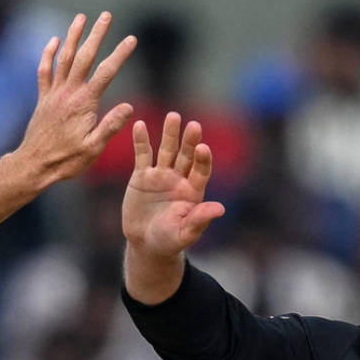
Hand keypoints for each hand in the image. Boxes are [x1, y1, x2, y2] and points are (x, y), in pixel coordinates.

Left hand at [14, 12, 135, 185]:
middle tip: (106, 16)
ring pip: (64, 58)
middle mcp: (68, 93)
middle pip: (85, 57)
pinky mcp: (44, 98)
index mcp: (84, 104)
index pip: (106, 73)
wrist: (34, 165)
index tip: (131, 39)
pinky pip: (45, 70)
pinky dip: (49, 53)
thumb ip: (110, 126)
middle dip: (96, 34)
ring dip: (73, 36)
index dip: (119, 54)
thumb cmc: (66, 161)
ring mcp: (54, 93)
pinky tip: (55, 40)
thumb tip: (129, 107)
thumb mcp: (93, 149)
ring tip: (81, 18)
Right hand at [122, 112, 225, 258]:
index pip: (201, 171)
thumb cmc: (169, 241)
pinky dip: (141, 140)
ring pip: (167, 150)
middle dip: (189, 141)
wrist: (145, 243)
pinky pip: (142, 155)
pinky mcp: (142, 176)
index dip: (202, 159)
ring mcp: (161, 175)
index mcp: (193, 191)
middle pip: (186, 156)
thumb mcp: (185, 233)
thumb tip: (220, 209)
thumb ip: (200, 219)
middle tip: (193, 125)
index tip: (203, 148)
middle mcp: (179, 179)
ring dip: (169, 134)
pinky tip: (139, 124)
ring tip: (173, 116)